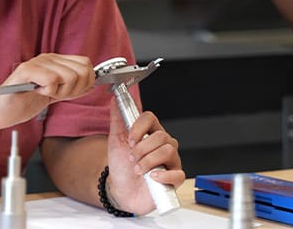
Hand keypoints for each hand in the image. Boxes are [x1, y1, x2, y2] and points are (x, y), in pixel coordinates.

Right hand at [0, 53, 94, 130]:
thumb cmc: (21, 103)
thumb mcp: (53, 95)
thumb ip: (70, 88)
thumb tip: (91, 85)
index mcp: (54, 61)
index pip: (85, 64)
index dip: (85, 82)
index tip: (70, 93)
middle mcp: (47, 58)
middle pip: (82, 70)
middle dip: (75, 90)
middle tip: (57, 95)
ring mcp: (36, 63)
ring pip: (69, 75)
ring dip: (61, 92)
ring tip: (45, 93)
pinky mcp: (26, 72)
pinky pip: (52, 80)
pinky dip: (49, 91)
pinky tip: (37, 92)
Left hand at [106, 98, 184, 214]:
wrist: (121, 190)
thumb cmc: (121, 166)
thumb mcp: (116, 141)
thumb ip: (117, 120)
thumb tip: (115, 100)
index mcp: (150, 134)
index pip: (150, 118)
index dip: (139, 128)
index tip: (129, 140)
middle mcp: (163, 145)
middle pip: (160, 136)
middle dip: (141, 149)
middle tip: (132, 158)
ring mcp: (171, 161)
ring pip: (168, 151)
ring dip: (148, 161)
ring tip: (138, 170)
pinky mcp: (175, 178)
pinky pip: (177, 173)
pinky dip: (162, 175)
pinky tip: (152, 177)